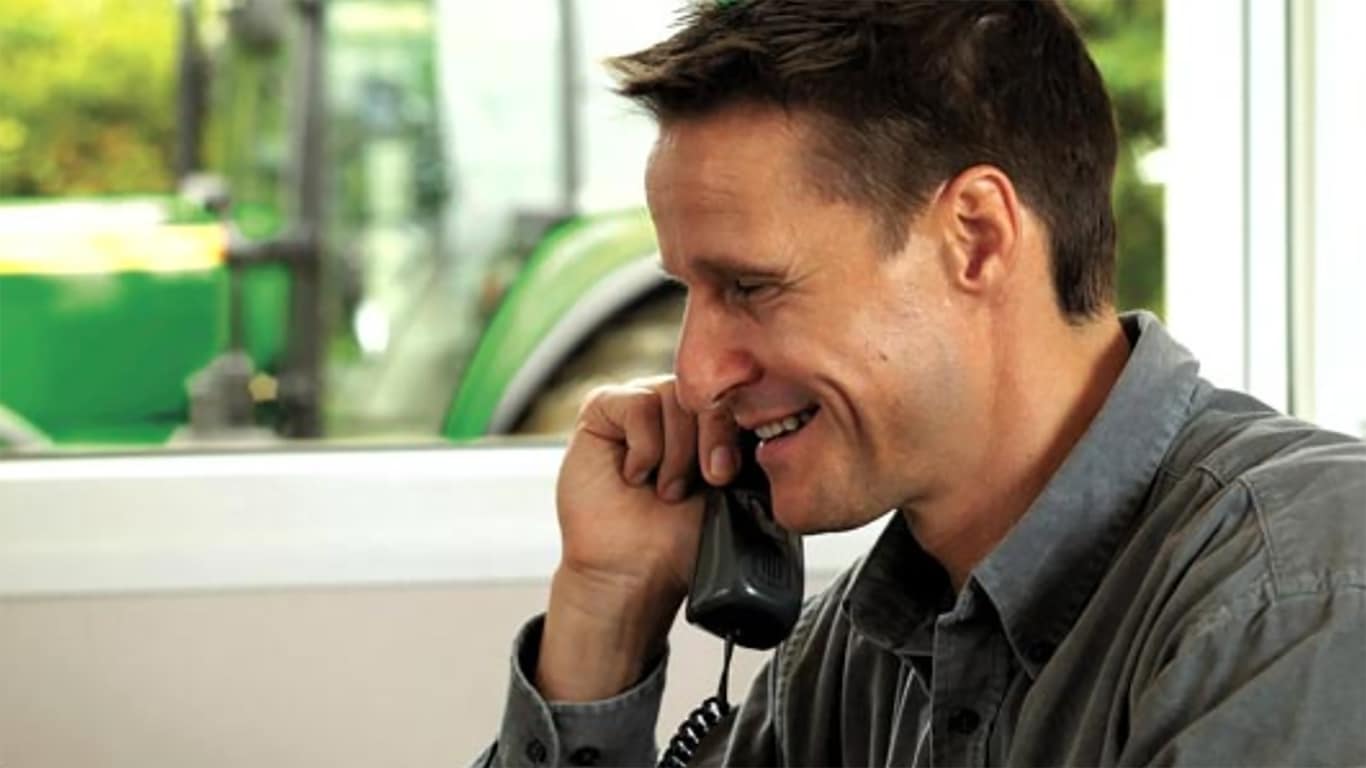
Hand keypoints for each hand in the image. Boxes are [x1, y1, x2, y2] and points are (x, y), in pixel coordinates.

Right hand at [536, 375, 738, 700]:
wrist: (633, 572)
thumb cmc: (681, 541)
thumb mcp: (738, 495)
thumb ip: (756, 453)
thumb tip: (784, 427)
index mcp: (715, 422)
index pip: (740, 393)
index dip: (745, 424)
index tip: (740, 469)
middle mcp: (679, 407)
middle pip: (709, 390)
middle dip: (716, 437)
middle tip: (713, 480)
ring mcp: (642, 404)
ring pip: (674, 395)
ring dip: (677, 452)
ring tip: (667, 490)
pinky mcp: (604, 409)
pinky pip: (636, 403)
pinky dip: (644, 446)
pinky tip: (636, 476)